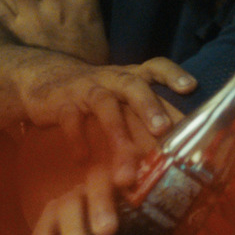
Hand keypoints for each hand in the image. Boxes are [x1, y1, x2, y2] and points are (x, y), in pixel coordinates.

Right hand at [19, 57, 193, 168]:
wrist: (44, 80)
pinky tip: (84, 160)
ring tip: (126, 166)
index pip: (155, 67)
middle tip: (162, 129)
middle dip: (148, 106)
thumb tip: (180, 151)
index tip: (190, 87)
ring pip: (104, 104)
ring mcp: (85, 88)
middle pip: (132, 85)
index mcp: (129, 77)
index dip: (173, 74)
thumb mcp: (120, 97)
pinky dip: (78, 139)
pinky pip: (70, 119)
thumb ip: (144, 116)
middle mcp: (110, 79)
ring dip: (116, 132)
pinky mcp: (61, 102)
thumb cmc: (95, 96)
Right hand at [30, 156, 128, 234]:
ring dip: (73, 234)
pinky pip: (42, 233)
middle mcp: (97, 188)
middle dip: (99, 205)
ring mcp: (70, 203)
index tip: (127, 180)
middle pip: (94, 182)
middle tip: (107, 232)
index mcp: (127, 187)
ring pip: (65, 206)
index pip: (128, 161)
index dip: (125, 162)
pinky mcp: (48, 224)